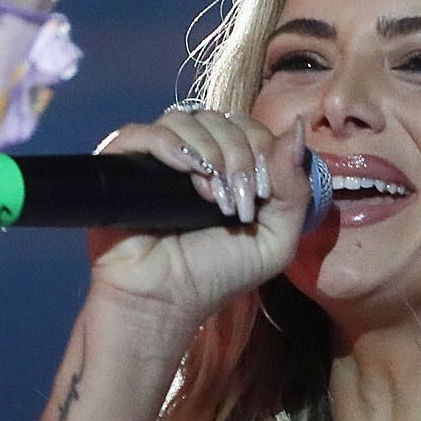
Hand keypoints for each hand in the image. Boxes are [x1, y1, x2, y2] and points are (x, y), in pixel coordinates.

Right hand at [79, 109, 311, 349]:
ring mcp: (156, 157)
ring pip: (186, 119)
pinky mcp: (122, 163)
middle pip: (221, 120)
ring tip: (210, 195)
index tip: (261, 195)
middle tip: (236, 202)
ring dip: (209, 151)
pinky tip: (186, 170)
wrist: (165, 301)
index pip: (249, 127)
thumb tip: (299, 129)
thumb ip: (294, 188)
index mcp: (228, 166)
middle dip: (238, 156)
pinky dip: (169, 143)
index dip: (261, 150)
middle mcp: (193, 154)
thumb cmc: (217, 274)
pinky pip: (142, 131)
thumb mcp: (275, 240)